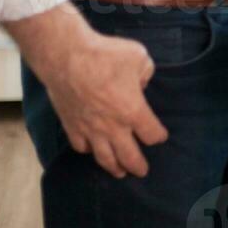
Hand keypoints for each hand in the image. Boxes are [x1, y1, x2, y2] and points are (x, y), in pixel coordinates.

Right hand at [3, 4, 167, 178]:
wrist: (67, 57)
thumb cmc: (105, 55)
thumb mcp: (139, 57)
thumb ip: (145, 74)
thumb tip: (140, 83)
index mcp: (133, 111)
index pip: (152, 134)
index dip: (158, 136)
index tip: (160, 136)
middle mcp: (113, 126)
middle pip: (129, 156)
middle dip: (138, 165)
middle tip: (142, 172)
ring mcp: (90, 129)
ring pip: (104, 158)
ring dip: (114, 167)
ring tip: (119, 173)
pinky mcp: (71, 125)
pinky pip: (80, 146)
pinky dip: (88, 151)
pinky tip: (91, 150)